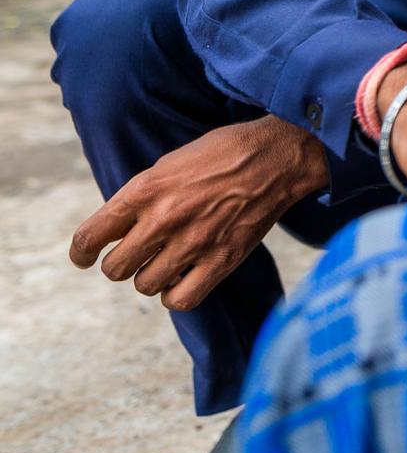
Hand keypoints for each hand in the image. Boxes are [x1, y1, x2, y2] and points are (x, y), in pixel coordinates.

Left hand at [69, 115, 328, 310]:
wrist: (279, 155)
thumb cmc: (225, 152)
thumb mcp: (171, 163)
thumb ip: (142, 196)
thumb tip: (120, 228)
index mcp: (146, 189)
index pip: (90, 236)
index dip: (81, 253)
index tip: (85, 258)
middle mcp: (165, 217)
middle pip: (115, 268)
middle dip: (122, 263)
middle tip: (138, 255)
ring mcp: (194, 241)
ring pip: (144, 285)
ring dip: (150, 277)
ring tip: (166, 262)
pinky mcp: (223, 258)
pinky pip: (180, 299)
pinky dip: (176, 294)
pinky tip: (183, 279)